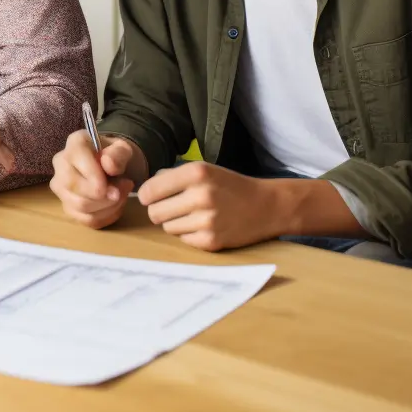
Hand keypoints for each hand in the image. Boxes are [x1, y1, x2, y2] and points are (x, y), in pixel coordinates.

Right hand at [50, 131, 145, 228]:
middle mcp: (61, 163)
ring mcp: (60, 187)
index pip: (76, 159)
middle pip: (73, 186)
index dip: (95, 175)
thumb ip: (119, 154)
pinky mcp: (67, 206)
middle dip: (102, 195)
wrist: (114, 167)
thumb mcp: (124, 150)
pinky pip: (84, 219)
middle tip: (121, 192)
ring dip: (107, 206)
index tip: (117, 183)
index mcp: (75, 143)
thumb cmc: (116, 156)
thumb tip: (108, 164)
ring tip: (120, 196)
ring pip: (79, 205)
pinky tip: (114, 207)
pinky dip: (104, 217)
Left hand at [138, 161, 285, 250]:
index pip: (149, 190)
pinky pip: (183, 239)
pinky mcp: (211, 241)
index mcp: (196, 172)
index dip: (147, 195)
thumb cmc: (229, 186)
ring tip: (193, 215)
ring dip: (175, 222)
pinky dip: (189, 234)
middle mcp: (200, 195)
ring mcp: (207, 220)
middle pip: (154, 212)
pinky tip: (204, 225)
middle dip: (159, 210)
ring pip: (167, 227)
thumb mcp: (204, 170)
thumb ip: (173, 176)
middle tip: (174, 207)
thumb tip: (144, 188)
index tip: (151, 197)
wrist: (266, 206)